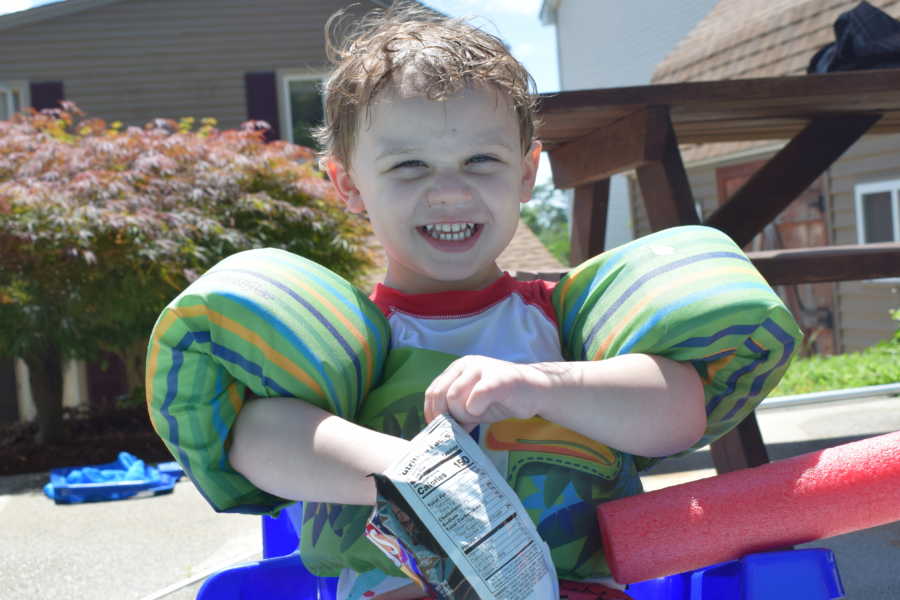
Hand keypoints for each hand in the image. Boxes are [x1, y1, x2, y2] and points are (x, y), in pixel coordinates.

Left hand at [423, 355, 546, 427]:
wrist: (536, 391)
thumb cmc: (504, 399)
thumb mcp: (474, 406)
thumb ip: (456, 413)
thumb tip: (439, 432)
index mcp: (457, 368)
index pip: (433, 391)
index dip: (432, 413)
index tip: (440, 428)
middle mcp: (466, 364)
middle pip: (441, 395)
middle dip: (447, 415)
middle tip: (461, 426)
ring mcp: (482, 369)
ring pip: (454, 397)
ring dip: (463, 414)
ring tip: (478, 416)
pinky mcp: (498, 379)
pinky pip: (476, 397)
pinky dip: (475, 409)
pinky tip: (483, 412)